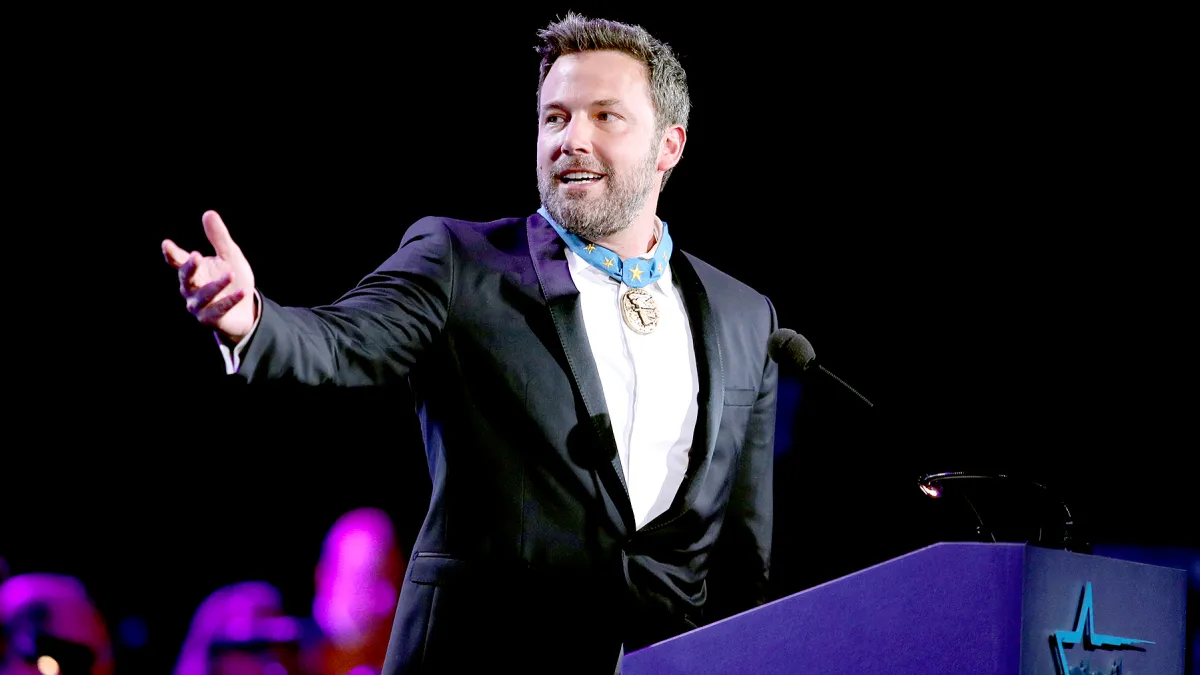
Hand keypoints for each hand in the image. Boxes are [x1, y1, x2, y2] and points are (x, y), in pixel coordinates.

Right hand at [162, 210, 256, 342]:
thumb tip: (209, 213)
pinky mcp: (211, 320)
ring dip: (216, 285)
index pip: (178, 261)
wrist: (245, 309)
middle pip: (185, 278)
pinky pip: (219, 310)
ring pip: (203, 296)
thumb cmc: (232, 278)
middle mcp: (190, 288)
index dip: (171, 253)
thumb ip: (218, 238)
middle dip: (189, 267)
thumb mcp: (229, 255)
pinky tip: (242, 292)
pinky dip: (230, 301)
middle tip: (196, 256)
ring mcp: (198, 306)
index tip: (167, 244)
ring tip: (230, 273)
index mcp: (193, 271)